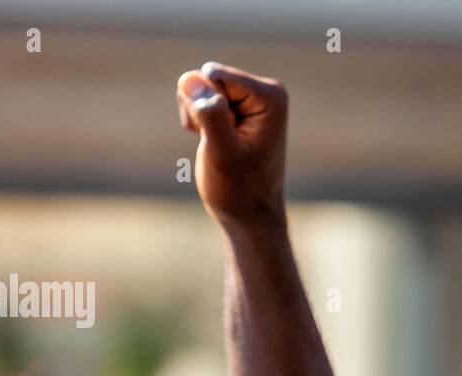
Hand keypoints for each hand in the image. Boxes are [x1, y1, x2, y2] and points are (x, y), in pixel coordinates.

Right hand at [176, 62, 287, 230]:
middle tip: (220, 144)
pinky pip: (199, 97)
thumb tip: (191, 79)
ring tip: (219, 145)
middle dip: (201, 110)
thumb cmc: (238, 189)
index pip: (214, 75)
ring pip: (199, 86)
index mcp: (270, 95)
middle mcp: (266, 90)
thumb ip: (209, 114)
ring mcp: (252, 98)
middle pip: (206, 76)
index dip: (207, 108)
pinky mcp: (237, 106)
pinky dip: (198, 120)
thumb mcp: (221, 153)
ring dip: (198, 117)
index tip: (226, 138)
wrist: (248, 215)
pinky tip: (216, 143)